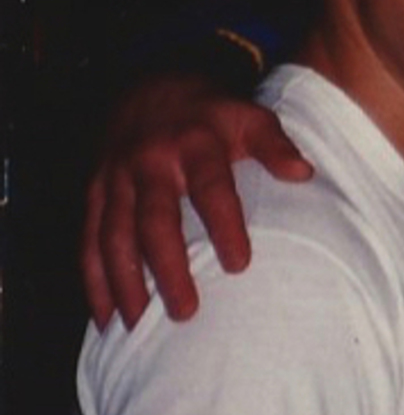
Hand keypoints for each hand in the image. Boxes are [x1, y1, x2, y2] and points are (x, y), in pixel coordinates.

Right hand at [81, 74, 313, 327]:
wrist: (149, 88)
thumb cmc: (213, 116)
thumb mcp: (250, 117)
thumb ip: (276, 145)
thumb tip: (303, 172)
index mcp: (193, 145)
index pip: (210, 188)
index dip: (224, 225)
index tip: (239, 265)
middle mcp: (148, 163)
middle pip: (154, 221)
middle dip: (167, 267)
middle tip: (185, 312)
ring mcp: (115, 180)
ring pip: (113, 236)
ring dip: (124, 282)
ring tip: (137, 326)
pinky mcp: (94, 195)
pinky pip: (89, 241)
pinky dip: (94, 280)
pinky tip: (105, 318)